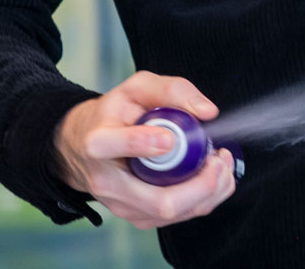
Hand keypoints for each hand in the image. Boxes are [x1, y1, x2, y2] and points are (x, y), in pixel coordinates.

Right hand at [54, 71, 235, 228]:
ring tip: (220, 162)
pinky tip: (211, 175)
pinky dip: (205, 198)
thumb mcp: (137, 88)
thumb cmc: (114, 115)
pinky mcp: (138, 216)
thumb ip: (172, 91)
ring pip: (173, 212)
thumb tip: (208, 111)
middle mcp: (107, 182)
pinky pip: (178, 216)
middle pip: (160, 201)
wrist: (84, 147)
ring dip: (210, 190)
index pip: (112, 146)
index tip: (170, 138)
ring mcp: (123, 205)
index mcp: (98, 143)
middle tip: (219, 158)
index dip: (143, 143)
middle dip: (202, 184)